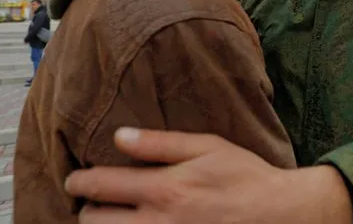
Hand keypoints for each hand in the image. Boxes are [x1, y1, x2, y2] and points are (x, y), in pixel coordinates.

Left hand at [65, 128, 352, 223]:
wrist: (276, 214)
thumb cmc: (244, 176)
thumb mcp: (208, 147)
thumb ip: (162, 143)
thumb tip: (120, 136)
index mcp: (164, 189)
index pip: (100, 185)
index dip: (79, 180)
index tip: (76, 177)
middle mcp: (156, 223)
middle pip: (93, 221)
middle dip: (86, 208)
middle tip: (94, 200)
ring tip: (109, 216)